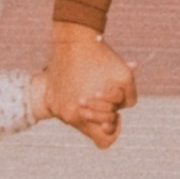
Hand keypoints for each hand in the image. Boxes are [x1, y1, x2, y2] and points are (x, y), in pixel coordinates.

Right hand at [46, 20, 136, 149]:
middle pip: (91, 129)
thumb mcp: (125, 77)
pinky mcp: (50, 97)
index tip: (114, 112)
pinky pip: (64, 107)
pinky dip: (73, 98)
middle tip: (102, 95)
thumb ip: (129, 98)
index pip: (104, 141)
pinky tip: (78, 81)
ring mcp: (55, 107)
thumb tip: (118, 111)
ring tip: (90, 87)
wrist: (72, 37)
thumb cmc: (101, 57)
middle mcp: (67, 115)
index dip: (113, 129)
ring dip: (88, 107)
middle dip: (101, 115)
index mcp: (83, 116)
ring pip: (78, 118)